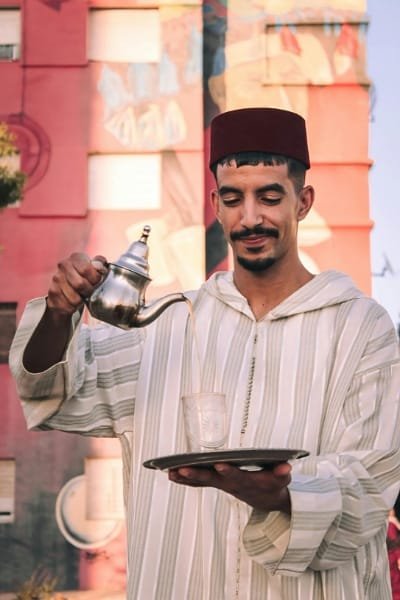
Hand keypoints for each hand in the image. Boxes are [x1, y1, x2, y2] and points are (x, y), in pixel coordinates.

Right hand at [47, 253, 107, 315]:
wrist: (69, 289)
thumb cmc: (86, 278)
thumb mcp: (96, 269)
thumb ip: (100, 264)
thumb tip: (99, 266)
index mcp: (76, 258)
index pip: (86, 269)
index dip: (95, 278)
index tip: (96, 281)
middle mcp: (63, 266)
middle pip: (79, 284)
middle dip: (89, 291)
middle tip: (90, 291)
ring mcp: (55, 280)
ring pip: (74, 298)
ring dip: (81, 301)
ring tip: (81, 296)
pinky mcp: (52, 294)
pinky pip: (67, 307)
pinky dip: (73, 308)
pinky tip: (73, 302)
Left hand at [168, 462, 291, 513]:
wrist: (267, 499)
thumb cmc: (274, 484)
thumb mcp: (282, 479)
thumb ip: (282, 472)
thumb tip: (286, 466)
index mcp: (247, 482)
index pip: (236, 477)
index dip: (228, 472)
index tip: (219, 465)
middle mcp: (231, 485)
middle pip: (212, 480)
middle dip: (196, 475)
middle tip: (181, 470)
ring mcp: (222, 485)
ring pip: (201, 482)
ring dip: (185, 478)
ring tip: (169, 472)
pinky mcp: (217, 483)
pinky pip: (198, 483)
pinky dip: (185, 479)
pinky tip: (170, 474)